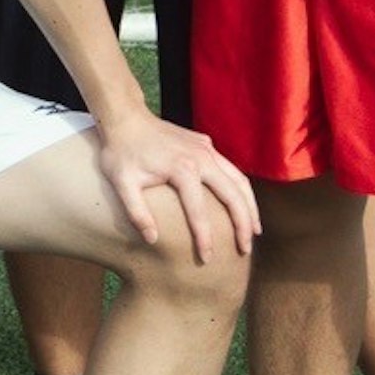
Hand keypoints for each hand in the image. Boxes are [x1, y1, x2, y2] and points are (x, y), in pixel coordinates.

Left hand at [90, 108, 259, 265]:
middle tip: (245, 250)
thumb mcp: (121, 182)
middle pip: (233, 195)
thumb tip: (152, 239)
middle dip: (242, 225)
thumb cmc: (120, 151)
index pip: (199, 211)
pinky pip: (231, 169)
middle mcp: (201, 157)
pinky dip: (241, 189)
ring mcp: (206, 149)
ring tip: (254, 231)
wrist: (124, 115)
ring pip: (239, 180)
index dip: (204, 238)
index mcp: (182, 168)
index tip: (207, 259)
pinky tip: (242, 204)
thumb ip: (137, 212)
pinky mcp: (206, 144)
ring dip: (249, 207)